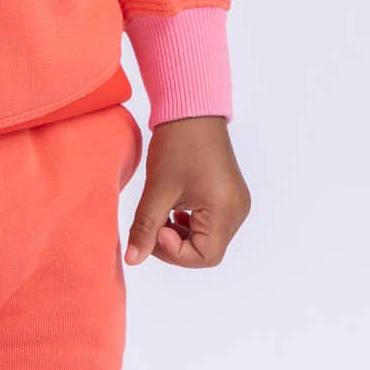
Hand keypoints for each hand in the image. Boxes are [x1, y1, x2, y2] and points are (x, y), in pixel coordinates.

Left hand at [124, 116, 250, 270]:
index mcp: (226, 210)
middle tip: (153, 224)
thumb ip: (145, 227)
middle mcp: (237, 211)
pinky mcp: (228, 197)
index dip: (175, 252)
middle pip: (206, 251)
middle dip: (175, 245)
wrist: (191, 110)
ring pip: (206, 239)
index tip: (155, 230)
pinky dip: (187, 224)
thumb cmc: (178, 144)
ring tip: (161, 213)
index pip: (205, 257)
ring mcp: (235, 204)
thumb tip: (133, 259)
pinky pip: (209, 224)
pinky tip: (171, 208)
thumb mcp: (158, 189)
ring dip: (179, 235)